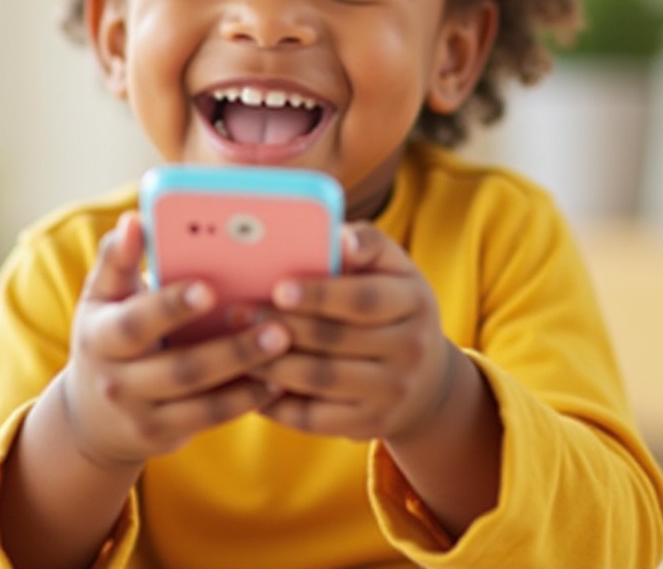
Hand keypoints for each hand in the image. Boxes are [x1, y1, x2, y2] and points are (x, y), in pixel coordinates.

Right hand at [60, 212, 291, 470]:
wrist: (89, 415)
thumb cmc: (108, 334)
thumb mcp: (102, 296)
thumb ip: (118, 257)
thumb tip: (135, 219)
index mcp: (100, 337)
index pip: (135, 324)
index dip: (171, 306)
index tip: (209, 287)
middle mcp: (116, 383)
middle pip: (180, 369)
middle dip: (231, 350)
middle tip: (278, 327)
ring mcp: (140, 416)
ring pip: (201, 402)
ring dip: (247, 376)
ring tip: (286, 349)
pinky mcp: (164, 437)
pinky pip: (210, 421)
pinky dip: (246, 401)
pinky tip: (279, 380)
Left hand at [251, 224, 456, 442]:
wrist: (427, 377)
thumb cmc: (391, 301)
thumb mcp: (392, 267)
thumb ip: (365, 244)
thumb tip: (337, 238)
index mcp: (415, 300)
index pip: (364, 299)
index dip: (320, 295)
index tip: (278, 287)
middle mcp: (411, 348)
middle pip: (336, 340)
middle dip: (281, 326)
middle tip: (237, 313)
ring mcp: (394, 391)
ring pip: (320, 379)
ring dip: (271, 364)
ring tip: (235, 346)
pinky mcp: (373, 425)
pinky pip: (315, 418)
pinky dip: (278, 403)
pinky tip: (250, 384)